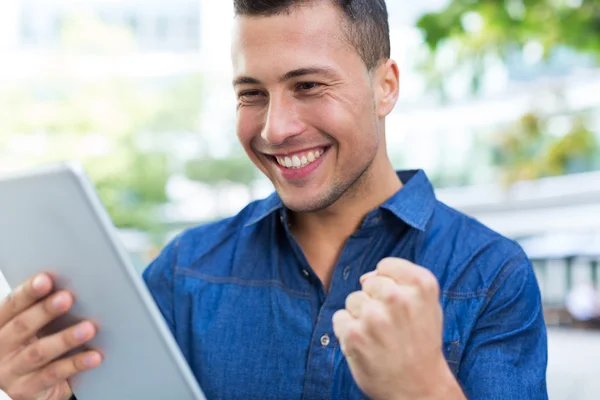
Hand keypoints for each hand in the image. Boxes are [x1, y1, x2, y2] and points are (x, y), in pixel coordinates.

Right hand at [0, 273, 101, 399]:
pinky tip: (94, 356)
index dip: (28, 292)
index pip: (11, 306)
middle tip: (67, 298)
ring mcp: (10, 371)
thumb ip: (42, 310)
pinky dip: (75, 364)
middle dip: (44, 311)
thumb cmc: (32, 347)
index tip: (46, 279)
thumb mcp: (31, 328)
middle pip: (21, 327)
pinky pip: (53, 375)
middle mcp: (0, 348)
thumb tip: (71, 286)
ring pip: (39, 352)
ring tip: (88, 328)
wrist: (27, 386)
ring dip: (65, 339)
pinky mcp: (26, 389)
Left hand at [332, 258, 463, 399]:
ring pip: (353, 300)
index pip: (386, 265)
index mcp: (421, 285)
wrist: (418, 388)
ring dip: (360, 317)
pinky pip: (340, 318)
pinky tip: (366, 345)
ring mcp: (374, 317)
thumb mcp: (426, 304)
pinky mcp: (353, 335)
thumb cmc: (421, 342)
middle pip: (368, 283)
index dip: (389, 283)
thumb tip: (366, 277)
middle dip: (374, 300)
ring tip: (379, 337)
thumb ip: (401, 280)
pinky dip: (348, 332)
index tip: (398, 304)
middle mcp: (398, 298)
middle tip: (390, 325)